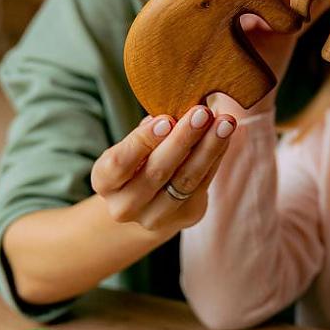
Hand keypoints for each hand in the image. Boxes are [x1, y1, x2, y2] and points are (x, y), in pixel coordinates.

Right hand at [91, 106, 235, 230]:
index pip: (119, 163)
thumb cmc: (137, 162)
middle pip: (157, 172)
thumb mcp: (131, 147)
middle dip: (183, 139)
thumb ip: (148, 132)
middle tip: (202, 113)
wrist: (145, 204)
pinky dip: (216, 157)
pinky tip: (225, 136)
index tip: (166, 119)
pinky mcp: (185, 217)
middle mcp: (125, 206)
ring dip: (209, 148)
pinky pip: (203, 184)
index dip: (143, 141)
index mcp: (104, 182)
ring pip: (186, 180)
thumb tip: (176, 112)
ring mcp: (155, 217)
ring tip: (225, 123)